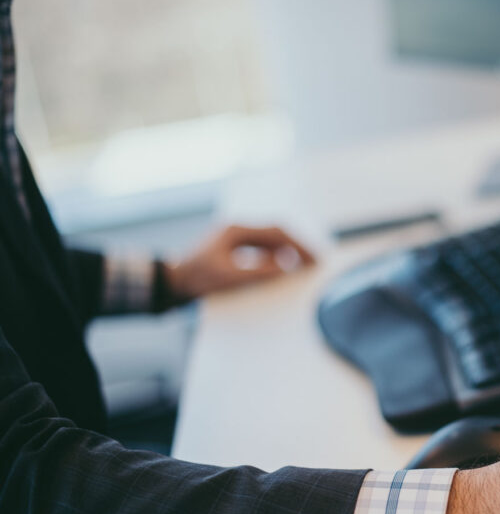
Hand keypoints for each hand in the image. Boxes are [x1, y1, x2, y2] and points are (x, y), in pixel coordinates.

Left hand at [165, 225, 315, 299]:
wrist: (171, 283)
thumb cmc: (196, 279)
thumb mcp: (229, 277)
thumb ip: (258, 271)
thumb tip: (285, 265)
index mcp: (236, 230)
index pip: (277, 232)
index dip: (298, 245)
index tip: (312, 259)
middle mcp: (237, 230)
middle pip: (276, 233)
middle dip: (297, 246)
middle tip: (314, 261)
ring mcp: (235, 238)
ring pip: (270, 240)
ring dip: (288, 251)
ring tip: (303, 265)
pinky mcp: (233, 249)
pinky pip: (262, 249)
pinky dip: (276, 256)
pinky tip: (284, 268)